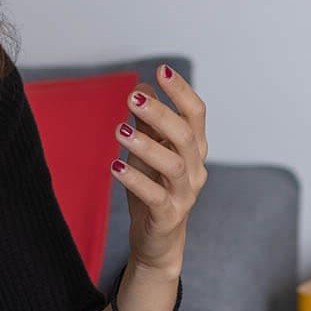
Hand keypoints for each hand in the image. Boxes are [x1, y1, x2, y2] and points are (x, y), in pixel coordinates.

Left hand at [112, 65, 208, 272]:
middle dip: (160, 113)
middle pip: (185, 135)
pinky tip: (114, 167)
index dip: (181, 91)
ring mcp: (185, 194)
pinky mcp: (169, 216)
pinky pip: (156, 196)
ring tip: (119, 131)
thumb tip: (140, 88)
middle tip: (133, 97)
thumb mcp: (151, 152)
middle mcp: (195, 168)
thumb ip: (148, 123)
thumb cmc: (155, 189)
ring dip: (146, 145)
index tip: (162, 70)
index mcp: (194, 148)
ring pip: (173, 164)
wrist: (158, 240)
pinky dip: (135, 180)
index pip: (195, 114)